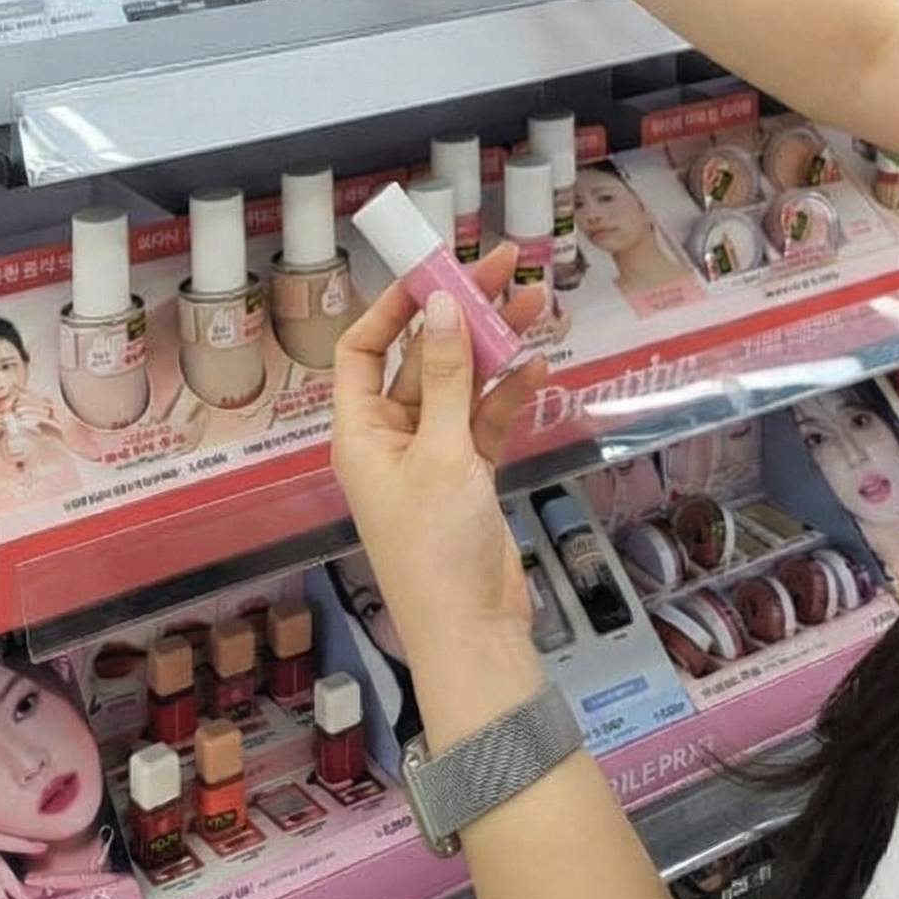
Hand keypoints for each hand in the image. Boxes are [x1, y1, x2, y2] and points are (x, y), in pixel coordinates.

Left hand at [330, 244, 548, 667]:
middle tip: (502, 266)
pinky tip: (538, 365)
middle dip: (460, 314)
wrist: (472, 632)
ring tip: (534, 302)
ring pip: (462, 383)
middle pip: (421, 358)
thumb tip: (440, 303)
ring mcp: (432, 456)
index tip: (433, 269)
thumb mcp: (442, 453)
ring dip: (494, 346)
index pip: (361, 350)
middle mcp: (391, 437)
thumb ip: (447, 375)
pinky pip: (487, 418)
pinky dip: (510, 392)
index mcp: (360, 432)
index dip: (392, 306)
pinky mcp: (469, 474)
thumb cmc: (437, 547)